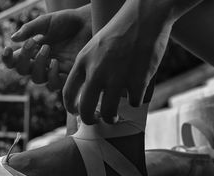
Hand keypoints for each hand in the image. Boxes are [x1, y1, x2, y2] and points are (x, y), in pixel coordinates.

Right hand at [2, 5, 91, 90]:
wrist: (88, 24)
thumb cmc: (67, 22)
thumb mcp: (47, 22)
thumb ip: (30, 29)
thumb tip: (13, 39)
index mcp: (32, 50)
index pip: (14, 60)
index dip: (7, 59)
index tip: (6, 48)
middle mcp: (40, 62)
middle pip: (23, 71)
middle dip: (23, 58)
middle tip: (33, 43)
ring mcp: (53, 70)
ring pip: (37, 79)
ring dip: (38, 65)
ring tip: (47, 48)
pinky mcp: (66, 76)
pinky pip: (53, 84)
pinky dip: (52, 75)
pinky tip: (56, 62)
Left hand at [63, 0, 174, 123]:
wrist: (145, 15)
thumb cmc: (118, 33)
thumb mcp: (93, 48)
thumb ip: (86, 70)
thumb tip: (85, 95)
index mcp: (83, 62)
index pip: (68, 93)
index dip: (71, 108)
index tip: (77, 113)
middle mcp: (97, 72)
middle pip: (86, 110)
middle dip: (90, 121)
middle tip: (97, 121)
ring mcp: (117, 77)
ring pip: (110, 113)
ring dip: (112, 118)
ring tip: (115, 117)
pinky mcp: (138, 80)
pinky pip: (133, 103)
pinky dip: (134, 102)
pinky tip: (135, 95)